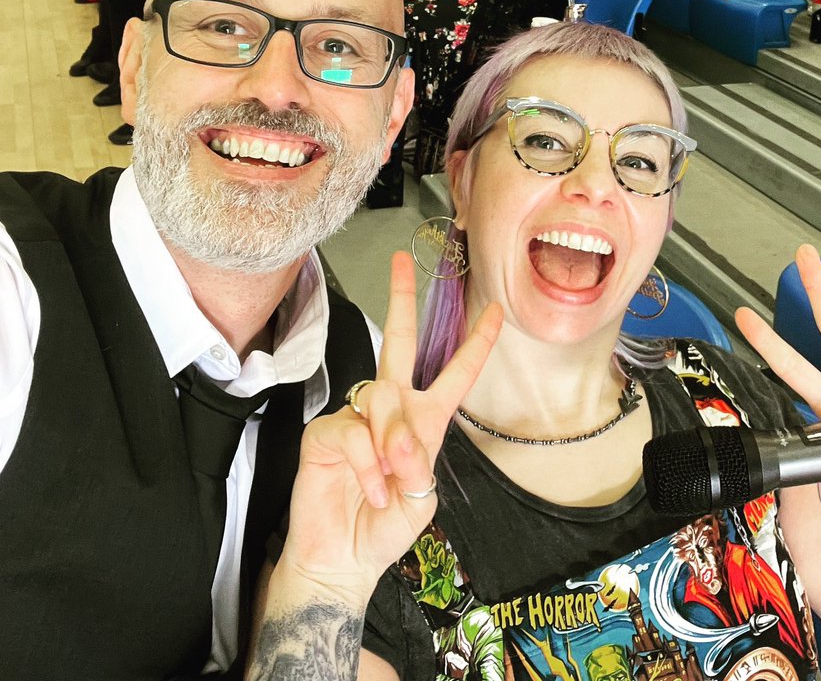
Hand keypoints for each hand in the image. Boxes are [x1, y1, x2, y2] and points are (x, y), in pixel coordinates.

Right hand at [279, 252, 501, 590]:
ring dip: (392, 443)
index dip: (477, 343)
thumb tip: (396, 440)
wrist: (343, 561)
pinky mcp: (324, 433)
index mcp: (425, 420)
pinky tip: (367, 487)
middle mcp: (391, 409)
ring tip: (391, 479)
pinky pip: (352, 431)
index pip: (455, 374)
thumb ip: (417, 463)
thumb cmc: (385, 528)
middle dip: (401, 300)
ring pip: (383, 399)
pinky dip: (365, 464)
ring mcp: (356, 417)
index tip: (496, 311)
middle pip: (398, 343)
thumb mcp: (420, 499)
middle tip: (401, 261)